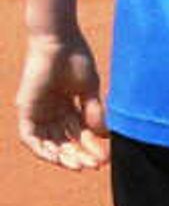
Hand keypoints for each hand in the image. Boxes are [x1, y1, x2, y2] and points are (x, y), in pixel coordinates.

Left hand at [17, 35, 108, 167]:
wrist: (58, 40)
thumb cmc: (74, 58)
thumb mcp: (90, 91)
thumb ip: (95, 113)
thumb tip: (103, 136)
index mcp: (68, 107)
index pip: (79, 137)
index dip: (91, 150)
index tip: (105, 159)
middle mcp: (52, 112)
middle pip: (65, 144)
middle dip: (80, 157)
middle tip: (94, 165)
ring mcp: (38, 111)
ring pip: (49, 145)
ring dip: (64, 159)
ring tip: (80, 165)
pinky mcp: (26, 109)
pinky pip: (30, 138)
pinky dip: (42, 151)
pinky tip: (58, 159)